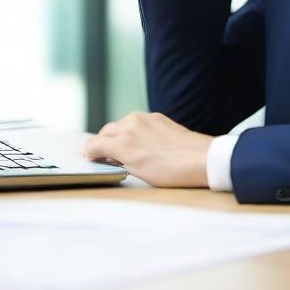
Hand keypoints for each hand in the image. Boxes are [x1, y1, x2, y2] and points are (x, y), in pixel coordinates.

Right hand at [81, 111, 212, 187]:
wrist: (201, 159)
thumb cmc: (171, 172)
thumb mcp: (138, 172)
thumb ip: (118, 160)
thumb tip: (107, 156)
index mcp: (122, 141)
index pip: (95, 144)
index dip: (89, 152)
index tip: (88, 157)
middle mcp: (130, 124)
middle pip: (106, 131)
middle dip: (101, 142)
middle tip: (101, 155)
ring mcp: (144, 118)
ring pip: (121, 124)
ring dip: (117, 135)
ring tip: (122, 149)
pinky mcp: (157, 116)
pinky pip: (137, 121)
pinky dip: (132, 130)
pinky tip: (140, 141)